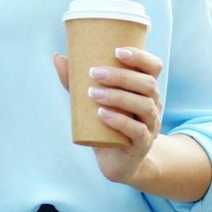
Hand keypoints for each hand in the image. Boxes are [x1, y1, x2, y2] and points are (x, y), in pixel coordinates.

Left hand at [53, 47, 163, 185]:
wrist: (116, 160)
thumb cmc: (105, 123)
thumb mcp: (91, 101)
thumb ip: (75, 80)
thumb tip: (57, 56)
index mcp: (144, 89)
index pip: (153, 67)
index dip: (140, 57)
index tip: (117, 51)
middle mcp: (153, 104)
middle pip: (148, 84)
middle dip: (121, 76)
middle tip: (94, 72)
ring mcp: (151, 125)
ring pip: (144, 106)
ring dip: (118, 96)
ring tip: (92, 93)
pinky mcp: (143, 144)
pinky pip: (137, 131)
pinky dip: (119, 120)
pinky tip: (102, 114)